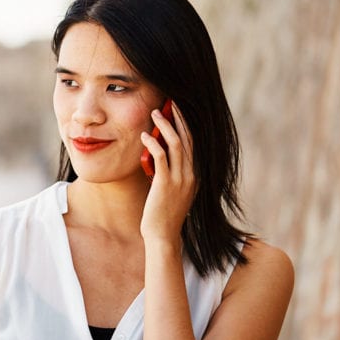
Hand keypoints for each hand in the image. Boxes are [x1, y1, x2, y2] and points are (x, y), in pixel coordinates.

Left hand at [139, 102, 196, 243]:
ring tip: (155, 112)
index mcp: (195, 175)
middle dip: (179, 118)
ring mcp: (180, 179)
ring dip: (165, 125)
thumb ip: (171, 173)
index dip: (186, 125)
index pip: (193, 143)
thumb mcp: (173, 191)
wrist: (162, 236)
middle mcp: (191, 175)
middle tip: (170, 103)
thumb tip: (160, 153)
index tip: (178, 110)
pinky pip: (160, 157)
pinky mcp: (165, 184)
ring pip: (176, 144)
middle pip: (187, 139)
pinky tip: (145, 135)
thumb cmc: (164, 214)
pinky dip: (153, 143)